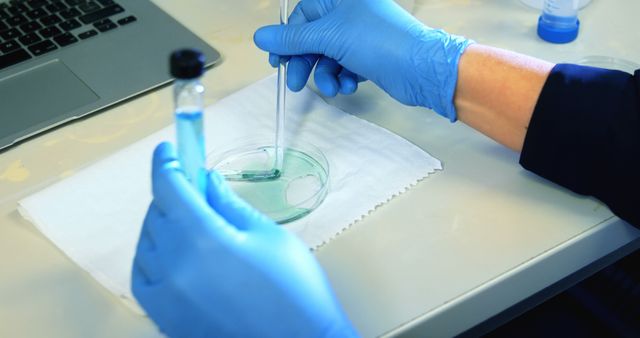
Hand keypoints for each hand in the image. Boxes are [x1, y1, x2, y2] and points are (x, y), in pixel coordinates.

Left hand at [132, 142, 356, 337]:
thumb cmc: (294, 293)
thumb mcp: (270, 237)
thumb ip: (230, 205)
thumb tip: (208, 183)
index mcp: (202, 239)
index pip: (169, 187)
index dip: (167, 162)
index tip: (169, 149)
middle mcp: (174, 267)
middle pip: (157, 213)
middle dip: (173, 194)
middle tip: (195, 187)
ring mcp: (165, 297)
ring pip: (147, 243)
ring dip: (163, 224)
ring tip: (192, 222)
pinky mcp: (164, 319)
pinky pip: (144, 276)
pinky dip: (152, 256)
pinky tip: (173, 253)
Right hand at [253, 0, 471, 121]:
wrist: (421, 69)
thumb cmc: (378, 42)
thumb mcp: (329, 37)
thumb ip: (292, 39)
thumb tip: (260, 37)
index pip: (303, 16)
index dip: (288, 40)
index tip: (277, 62)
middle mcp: (350, 14)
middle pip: (313, 38)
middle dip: (305, 62)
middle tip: (295, 83)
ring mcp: (361, 36)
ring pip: (328, 56)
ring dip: (325, 74)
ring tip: (332, 87)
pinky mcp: (369, 57)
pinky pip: (344, 67)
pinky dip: (342, 78)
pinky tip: (348, 86)